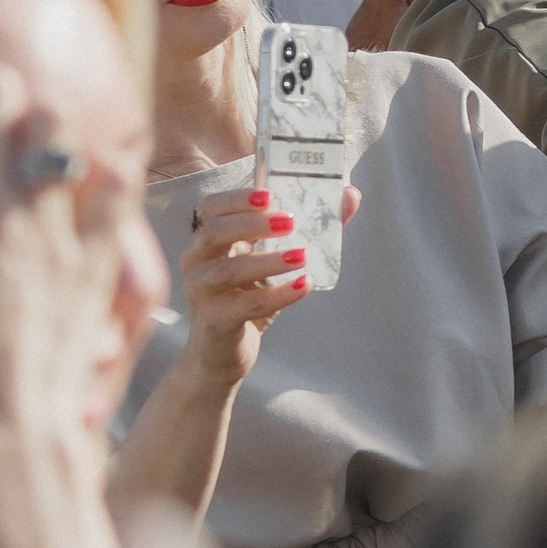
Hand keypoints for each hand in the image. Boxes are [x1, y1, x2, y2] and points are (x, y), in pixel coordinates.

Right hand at [176, 191, 312, 389]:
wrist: (222, 352)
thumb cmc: (247, 296)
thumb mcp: (274, 260)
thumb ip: (310, 226)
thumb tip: (350, 195)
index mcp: (208, 240)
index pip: (212, 208)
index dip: (238, 199)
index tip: (270, 195)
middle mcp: (196, 263)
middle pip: (214, 233)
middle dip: (253, 224)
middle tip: (291, 222)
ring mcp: (200, 293)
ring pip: (229, 271)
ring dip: (268, 261)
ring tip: (302, 256)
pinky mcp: (214, 322)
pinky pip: (244, 306)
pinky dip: (277, 295)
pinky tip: (303, 286)